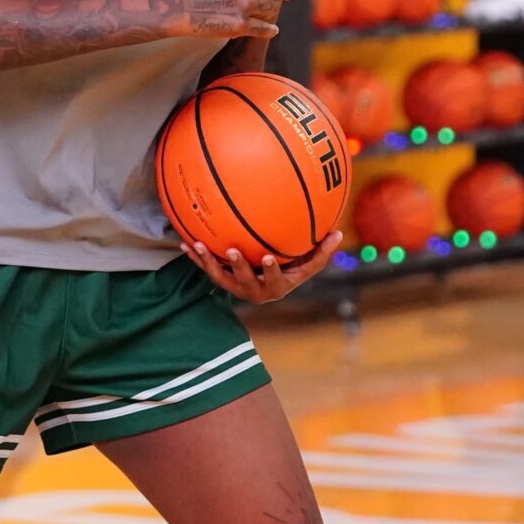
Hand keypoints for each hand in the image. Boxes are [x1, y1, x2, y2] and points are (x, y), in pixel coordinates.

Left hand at [184, 231, 342, 302]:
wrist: (267, 285)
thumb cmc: (291, 272)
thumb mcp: (307, 265)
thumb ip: (321, 252)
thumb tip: (339, 233)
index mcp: (276, 286)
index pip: (274, 280)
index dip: (270, 270)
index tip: (267, 257)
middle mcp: (254, 290)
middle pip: (244, 282)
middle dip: (238, 267)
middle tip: (232, 250)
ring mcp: (236, 287)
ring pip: (220, 277)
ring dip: (208, 262)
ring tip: (197, 246)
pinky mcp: (222, 280)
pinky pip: (207, 269)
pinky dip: (196, 258)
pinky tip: (185, 242)